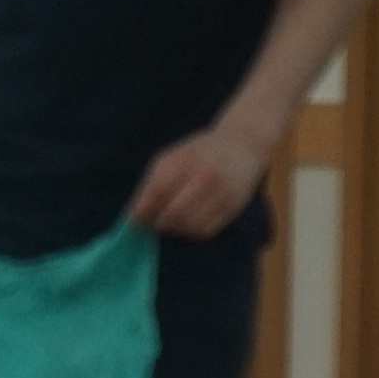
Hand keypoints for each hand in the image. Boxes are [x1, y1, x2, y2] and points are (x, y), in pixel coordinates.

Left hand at [123, 123, 270, 241]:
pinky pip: (206, 231)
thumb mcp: (173, 157)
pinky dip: (192, 232)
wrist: (243, 145)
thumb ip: (153, 183)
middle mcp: (205, 176)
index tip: (135, 219)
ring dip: (175, 229)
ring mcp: (222, 193)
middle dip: (159, 222)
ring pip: (190, 227)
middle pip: (174, 214)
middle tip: (154, 221)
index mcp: (185, 161)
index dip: (142, 210)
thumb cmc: (199, 152)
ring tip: (172, 221)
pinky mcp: (233, 207)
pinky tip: (189, 222)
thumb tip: (135, 214)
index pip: (158, 192)